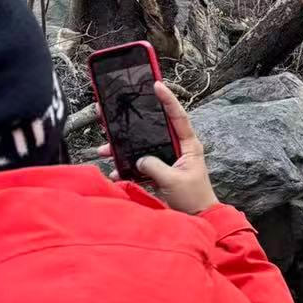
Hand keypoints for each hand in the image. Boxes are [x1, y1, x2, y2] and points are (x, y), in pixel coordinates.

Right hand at [101, 81, 218, 214]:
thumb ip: (155, 167)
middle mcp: (178, 147)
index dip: (168, 99)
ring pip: (142, 146)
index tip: (156, 84)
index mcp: (189, 145)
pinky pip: (140, 164)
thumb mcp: (173, 181)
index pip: (178, 117)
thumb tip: (139, 160)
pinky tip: (114, 171)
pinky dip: (126, 167)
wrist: (198, 218)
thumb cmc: (194, 198)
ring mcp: (168, 158)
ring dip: (122, 148)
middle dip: (131, 124)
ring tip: (103, 148)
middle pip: (153, 128)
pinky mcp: (160, 170)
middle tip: (110, 112)